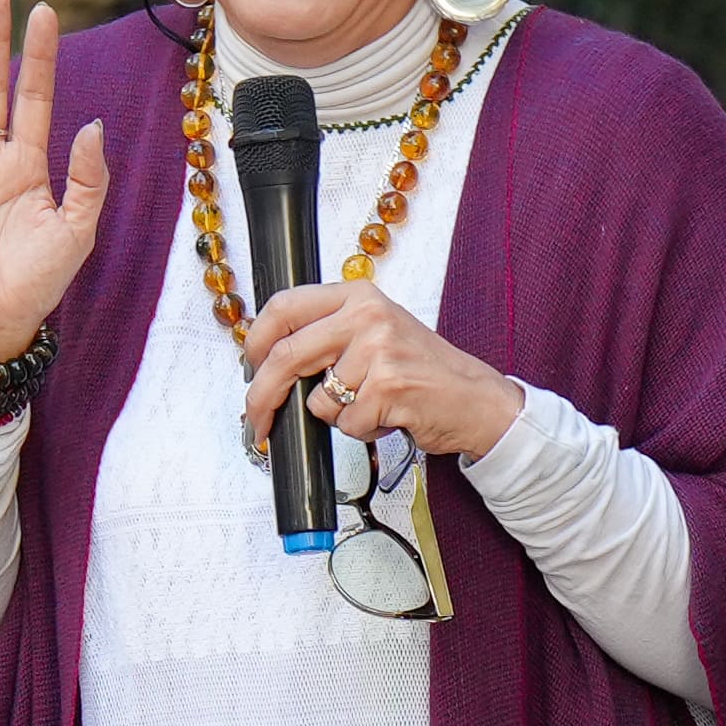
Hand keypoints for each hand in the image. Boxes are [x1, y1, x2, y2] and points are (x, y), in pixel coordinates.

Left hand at [238, 281, 525, 461]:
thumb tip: (269, 359)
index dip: (256, 341)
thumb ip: (328, 334)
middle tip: (256, 422)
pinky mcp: (387, 386)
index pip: (284, 306)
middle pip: (287, 355)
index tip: (250, 367)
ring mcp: (378, 348)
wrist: (475, 399)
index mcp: (357, 295)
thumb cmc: (422, 370)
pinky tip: (388, 416)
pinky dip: (362, 430)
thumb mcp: (374, 332)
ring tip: (373, 404)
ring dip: (338, 416)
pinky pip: (346, 422)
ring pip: (318, 399)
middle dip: (262, 396)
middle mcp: (366, 314)